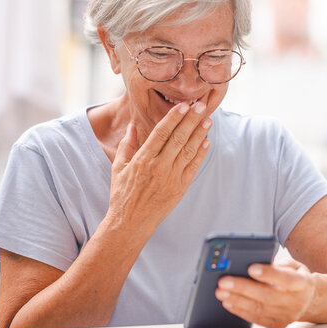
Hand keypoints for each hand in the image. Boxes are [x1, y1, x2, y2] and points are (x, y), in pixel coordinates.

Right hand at [107, 101, 211, 237]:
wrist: (131, 222)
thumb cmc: (123, 194)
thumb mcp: (118, 167)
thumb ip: (127, 145)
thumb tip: (133, 126)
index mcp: (142, 159)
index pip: (161, 133)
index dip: (174, 118)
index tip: (183, 105)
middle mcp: (158, 167)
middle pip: (178, 138)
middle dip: (191, 120)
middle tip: (202, 106)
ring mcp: (171, 178)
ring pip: (188, 151)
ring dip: (200, 134)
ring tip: (208, 120)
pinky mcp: (180, 188)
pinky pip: (193, 167)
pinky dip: (201, 154)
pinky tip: (207, 142)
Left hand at [215, 258, 316, 327]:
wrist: (309, 300)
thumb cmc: (295, 277)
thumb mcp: (292, 265)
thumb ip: (276, 264)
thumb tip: (250, 264)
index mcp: (303, 283)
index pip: (286, 279)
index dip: (268, 274)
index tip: (251, 267)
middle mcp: (296, 302)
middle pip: (267, 295)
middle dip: (243, 287)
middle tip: (224, 281)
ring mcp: (287, 316)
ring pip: (259, 309)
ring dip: (237, 300)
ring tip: (221, 292)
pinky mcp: (278, 324)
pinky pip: (256, 319)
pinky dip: (240, 310)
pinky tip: (228, 302)